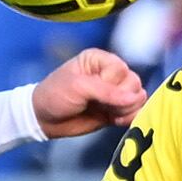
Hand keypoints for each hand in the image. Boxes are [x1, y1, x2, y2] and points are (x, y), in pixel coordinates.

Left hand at [32, 48, 147, 136]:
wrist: (44, 119)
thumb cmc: (56, 95)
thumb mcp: (78, 87)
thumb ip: (106, 91)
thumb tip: (135, 98)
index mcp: (100, 60)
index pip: (121, 69)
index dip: (112, 83)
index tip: (94, 91)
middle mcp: (110, 73)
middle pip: (134, 82)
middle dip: (122, 98)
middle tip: (102, 105)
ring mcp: (115, 93)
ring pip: (138, 97)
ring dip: (126, 108)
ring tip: (109, 113)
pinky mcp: (116, 110)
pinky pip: (135, 112)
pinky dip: (129, 117)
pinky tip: (115, 120)